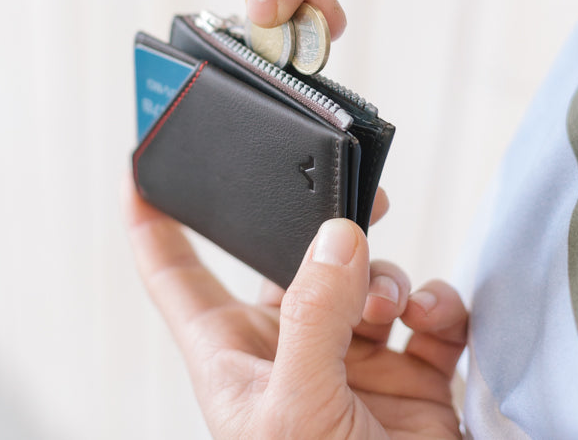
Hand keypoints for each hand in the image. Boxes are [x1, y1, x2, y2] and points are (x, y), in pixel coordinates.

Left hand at [124, 182, 468, 437]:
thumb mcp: (296, 410)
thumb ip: (312, 317)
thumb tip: (337, 238)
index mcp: (235, 356)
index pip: (176, 276)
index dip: (153, 222)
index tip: (140, 168)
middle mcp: (291, 349)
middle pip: (293, 258)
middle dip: (322, 225)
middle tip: (356, 199)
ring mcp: (352, 360)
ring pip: (367, 278)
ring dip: (386, 277)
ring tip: (391, 308)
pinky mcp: (412, 375)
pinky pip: (426, 314)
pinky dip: (437, 306)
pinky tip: (433, 322)